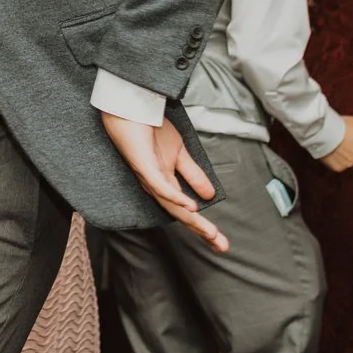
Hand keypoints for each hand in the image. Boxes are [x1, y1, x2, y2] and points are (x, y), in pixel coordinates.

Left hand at [102, 112, 225, 251]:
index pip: (185, 211)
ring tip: (210, 233)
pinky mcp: (143, 166)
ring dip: (192, 221)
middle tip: (222, 245)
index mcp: (165, 183)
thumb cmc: (150, 128)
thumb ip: (193, 174)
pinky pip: (160, 186)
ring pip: (171, 205)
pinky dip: (176, 197)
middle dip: (201, 230)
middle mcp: (155, 186)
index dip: (202, 226)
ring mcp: (149, 177)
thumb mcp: (179, 152)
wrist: (130, 106)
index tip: (221, 242)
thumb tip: (210, 195)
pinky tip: (191, 207)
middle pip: (180, 214)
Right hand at [319, 115, 352, 172]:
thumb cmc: (339, 125)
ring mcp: (350, 163)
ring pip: (350, 160)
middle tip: (343, 141)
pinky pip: (340, 165)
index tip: (351, 136)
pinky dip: (337, 161)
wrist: (322, 133)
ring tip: (335, 146)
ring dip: (345, 155)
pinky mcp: (339, 168)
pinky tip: (331, 153)